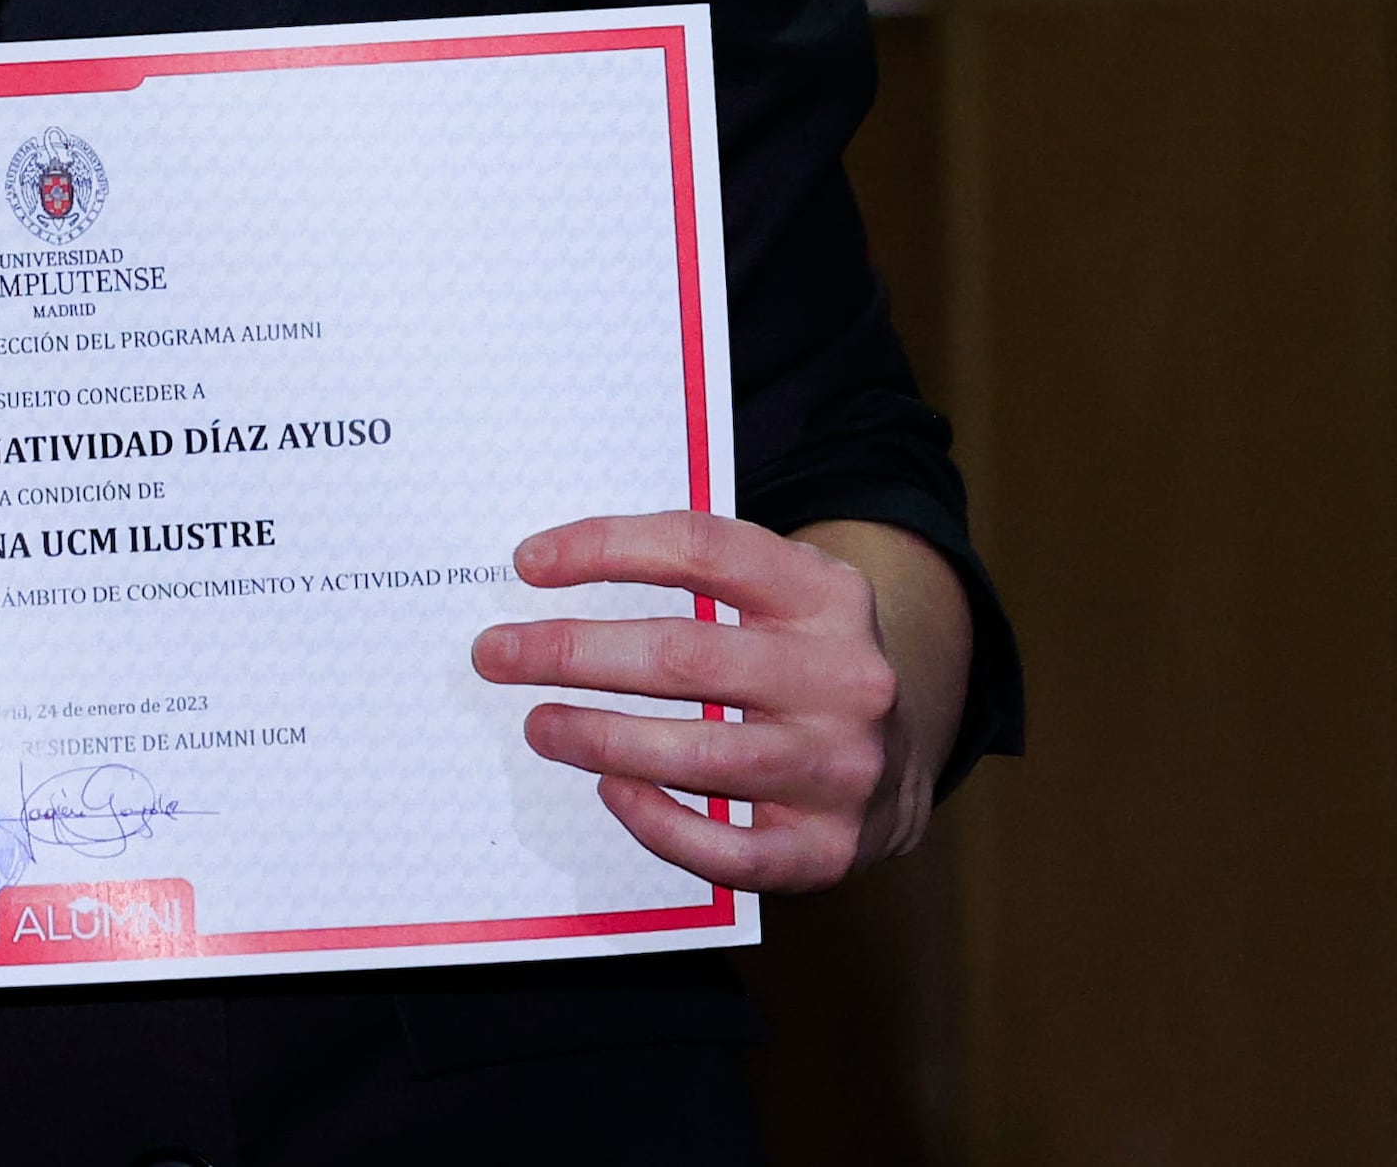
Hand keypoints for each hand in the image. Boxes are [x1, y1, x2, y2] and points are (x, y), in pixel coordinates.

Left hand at [474, 510, 951, 890]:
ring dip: (601, 739)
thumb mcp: (781, 596)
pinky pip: (729, 849)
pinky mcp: (829, 848)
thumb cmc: (799, 665)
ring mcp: (842, 768)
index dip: (606, 547)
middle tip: (497, 653)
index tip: (527, 564)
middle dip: (574, 652)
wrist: (900, 764)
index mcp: (827, 594)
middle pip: (686, 654)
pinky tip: (610, 791)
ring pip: (703, 754)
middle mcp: (845, 677)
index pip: (703, 548)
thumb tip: (554, 572)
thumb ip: (698, 578)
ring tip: (539, 724)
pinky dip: (659, 822)